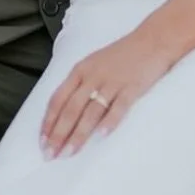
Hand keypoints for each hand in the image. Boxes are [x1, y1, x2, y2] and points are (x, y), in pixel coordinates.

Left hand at [41, 31, 174, 158]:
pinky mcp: (132, 87)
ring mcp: (112, 82)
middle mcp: (92, 76)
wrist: (153, 40)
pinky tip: (101, 136)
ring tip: (70, 152)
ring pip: (90, 111)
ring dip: (78, 134)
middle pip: (70, 109)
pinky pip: (118, 107)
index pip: (57, 99)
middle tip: (51, 154)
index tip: (42, 141)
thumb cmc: (122, 54)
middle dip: (59, 133)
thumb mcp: (94, 64)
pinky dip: (109, 122)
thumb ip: (80, 84)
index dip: (48, 122)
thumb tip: (65, 112)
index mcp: (80, 71)